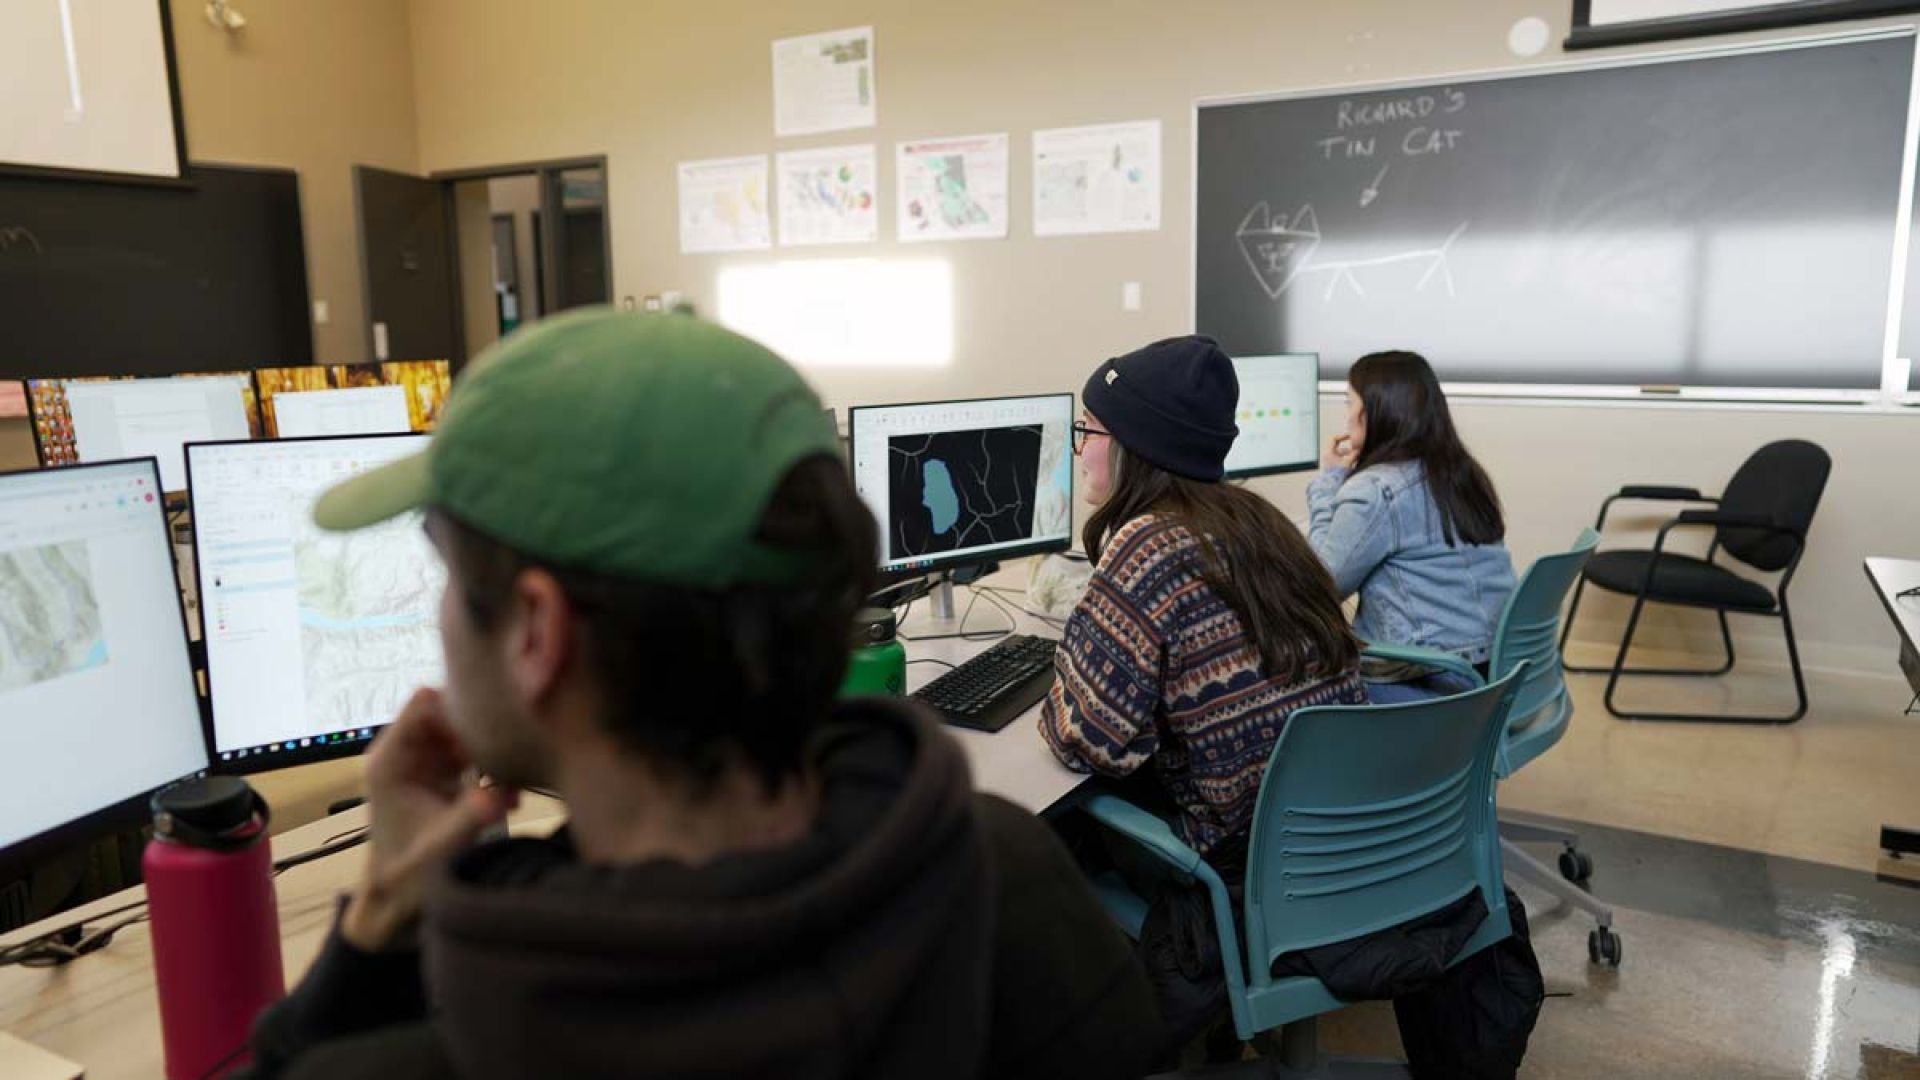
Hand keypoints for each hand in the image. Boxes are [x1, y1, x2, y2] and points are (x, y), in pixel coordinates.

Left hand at [341, 689, 518, 950]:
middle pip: (447, 709)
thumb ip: (470, 817)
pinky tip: (507, 793)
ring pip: (463, 727)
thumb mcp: (441, 847)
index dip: (458, 705)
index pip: (423, 702)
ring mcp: (425, 761)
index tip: (493, 726)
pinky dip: (492, 763)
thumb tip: (503, 795)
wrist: (395, 900)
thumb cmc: (407, 875)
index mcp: (392, 760)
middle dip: (481, 725)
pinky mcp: (442, 773)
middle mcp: (406, 753)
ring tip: (513, 772)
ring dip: (490, 745)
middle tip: (512, 749)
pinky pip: (472, 749)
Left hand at [1323, 434, 1357, 470]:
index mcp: (1329, 452)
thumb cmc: (1338, 473)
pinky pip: (1339, 462)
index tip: (1350, 437)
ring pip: (1340, 456)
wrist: (1331, 486)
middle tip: (1357, 452)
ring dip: (1349, 456)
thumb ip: (1354, 454)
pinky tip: (1353, 465)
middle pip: (1339, 449)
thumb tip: (1358, 449)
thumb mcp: (1348, 462)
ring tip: (1356, 459)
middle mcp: (1327, 456)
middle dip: (1349, 450)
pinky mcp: (1331, 469)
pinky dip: (1346, 462)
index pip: (1333, 439)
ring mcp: (1329, 463)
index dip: (1342, 436)